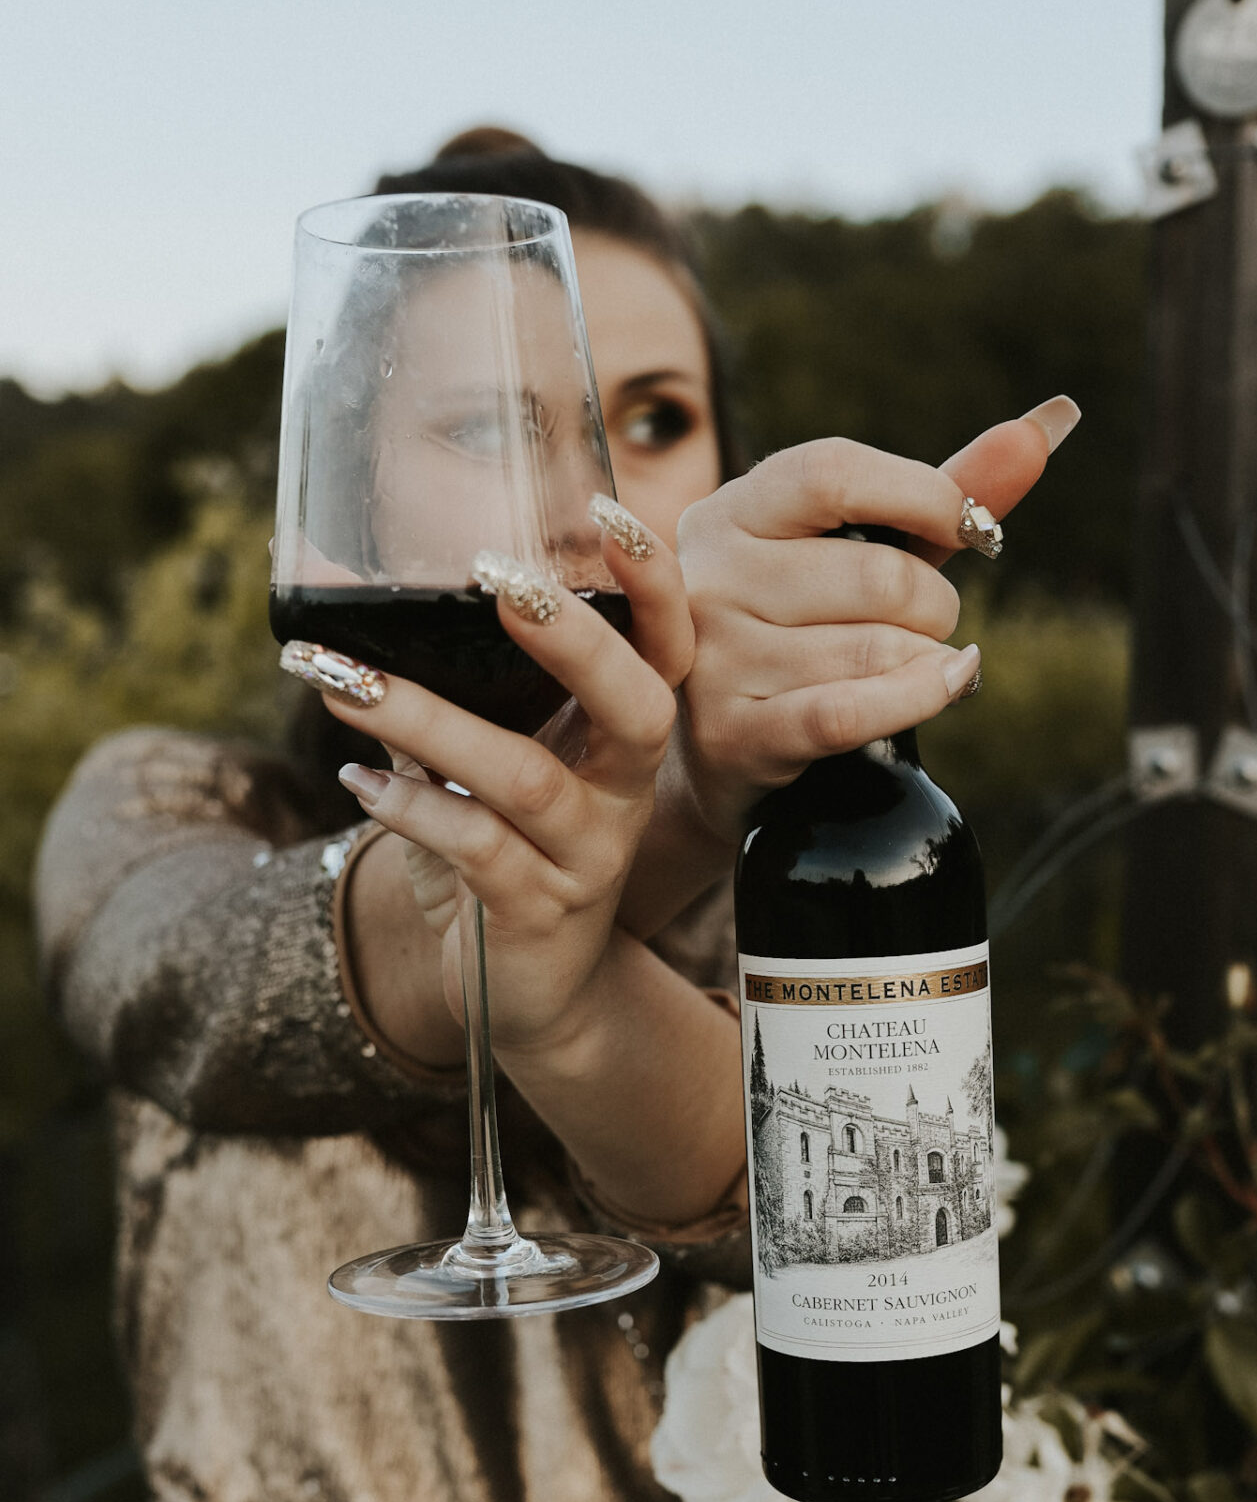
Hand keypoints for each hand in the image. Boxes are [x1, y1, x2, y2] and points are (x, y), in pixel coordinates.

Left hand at [319, 523, 691, 1054]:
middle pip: (636, 706)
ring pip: (524, 779)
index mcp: (623, 737)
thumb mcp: (505, 760)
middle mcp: (624, 792)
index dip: (654, 584)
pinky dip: (409, 808)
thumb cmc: (509, 849)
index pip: (669, 649)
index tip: (605, 511)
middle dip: (573, 640)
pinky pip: (476, 850)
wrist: (532, 990)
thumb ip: (470, 691)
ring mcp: (588, 856)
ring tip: (343, 683)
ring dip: (426, 722)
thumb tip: (362, 599)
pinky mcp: (537, 913)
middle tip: (498, 580)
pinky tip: (357, 780)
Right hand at [673, 399, 1078, 842]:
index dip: (923, 493)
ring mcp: (715, 660)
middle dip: (936, 604)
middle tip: (929, 621)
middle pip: (878, 576)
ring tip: (910, 663)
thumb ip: (943, 491)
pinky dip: (922, 697)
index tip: (971, 526)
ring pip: (877, 650)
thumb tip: (1051, 418)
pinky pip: (853, 712)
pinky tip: (947, 684)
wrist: (719, 744)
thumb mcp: (861, 551)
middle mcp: (710, 579)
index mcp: (730, 512)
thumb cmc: (803, 628)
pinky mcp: (733, 734)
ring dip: (926, 660)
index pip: (832, 472)